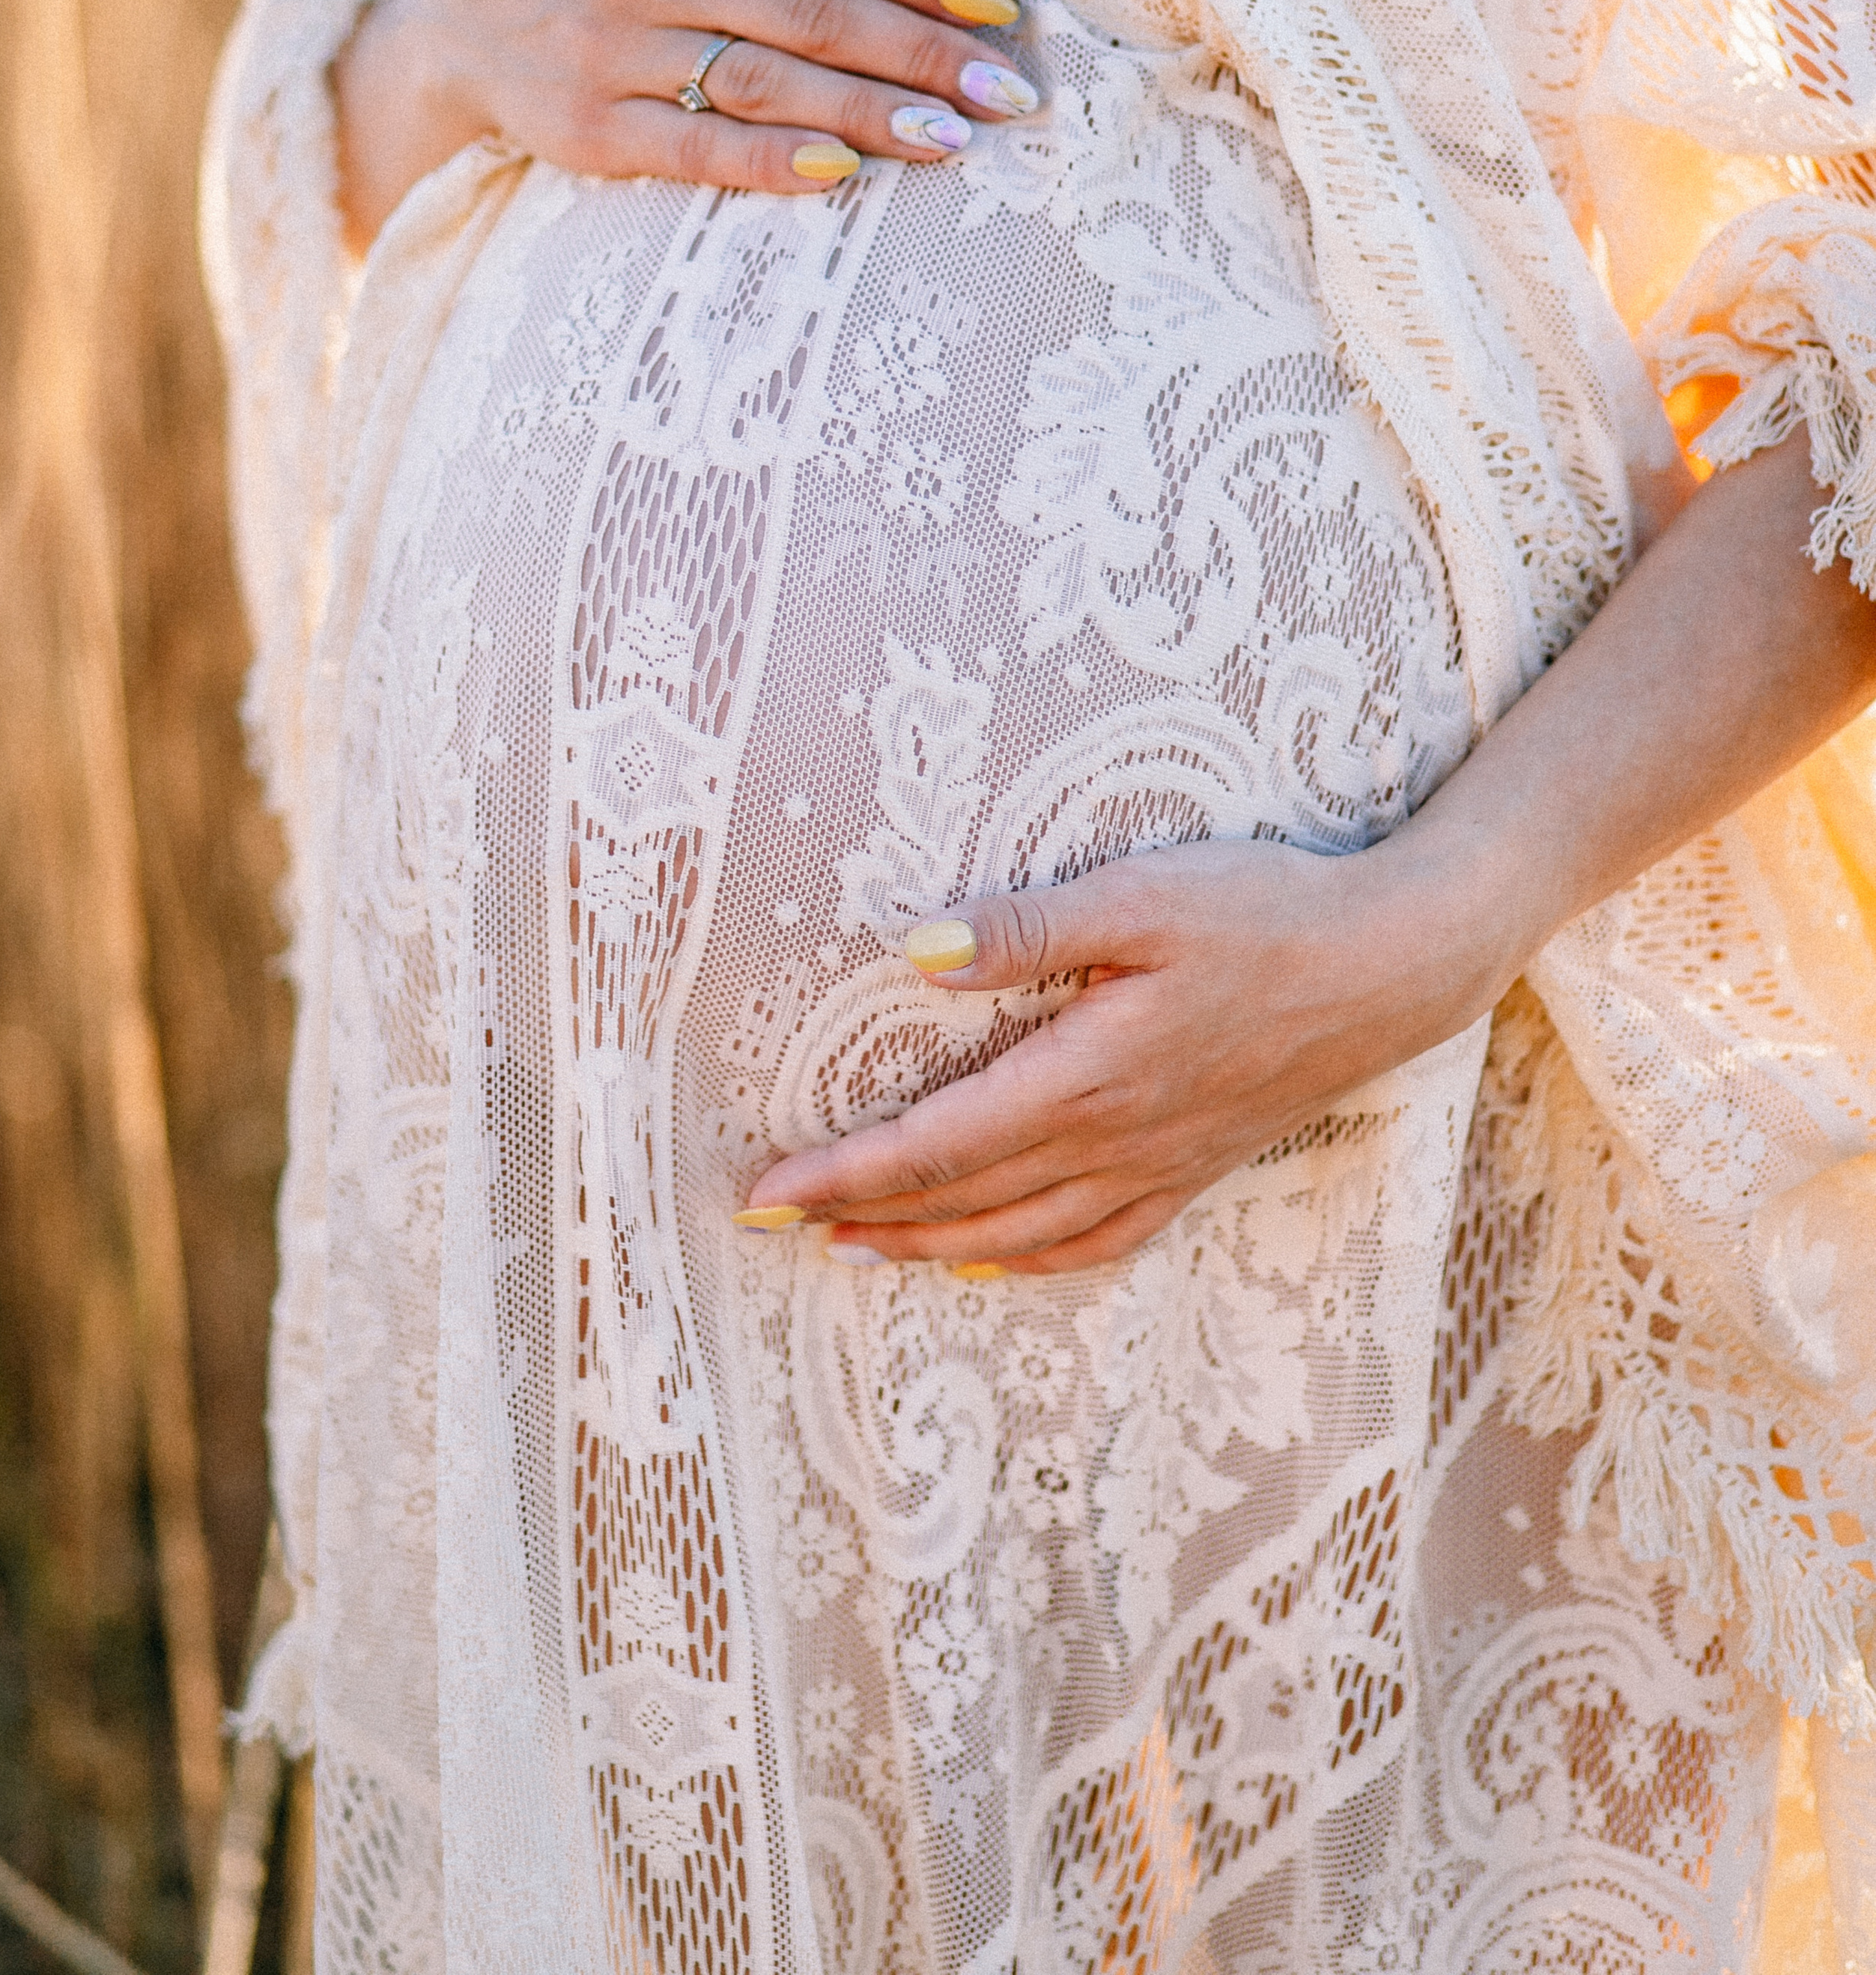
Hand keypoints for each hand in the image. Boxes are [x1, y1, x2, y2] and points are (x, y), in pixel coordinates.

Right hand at [334, 0, 1035, 248]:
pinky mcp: (584, 129)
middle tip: (1008, 93)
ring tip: (952, 140)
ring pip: (762, 82)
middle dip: (920, 55)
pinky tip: (845, 175)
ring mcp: (608, 49)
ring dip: (866, 114)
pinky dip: (772, 163)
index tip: (998, 12)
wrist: (455, 10)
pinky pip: (694, 149)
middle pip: (809, 12)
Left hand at [745, 834, 1513, 1274]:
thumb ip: (1024, 930)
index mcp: (1084, 1079)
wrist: (1394, 963)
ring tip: (858, 1251)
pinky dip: (1032, 1262)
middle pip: (963, 1201)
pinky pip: (1098, 1240)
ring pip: (1021, 1234)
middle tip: (776, 1227)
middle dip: (863, 1218)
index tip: (766, 1194)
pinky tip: (997, 1264)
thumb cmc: (1265, 913)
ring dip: (931, 1248)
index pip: (934, 1146)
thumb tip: (911, 951)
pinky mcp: (1198, 1164)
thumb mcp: (1140, 896)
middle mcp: (1113, 1141)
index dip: (843, 1174)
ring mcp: (1160, 1163)